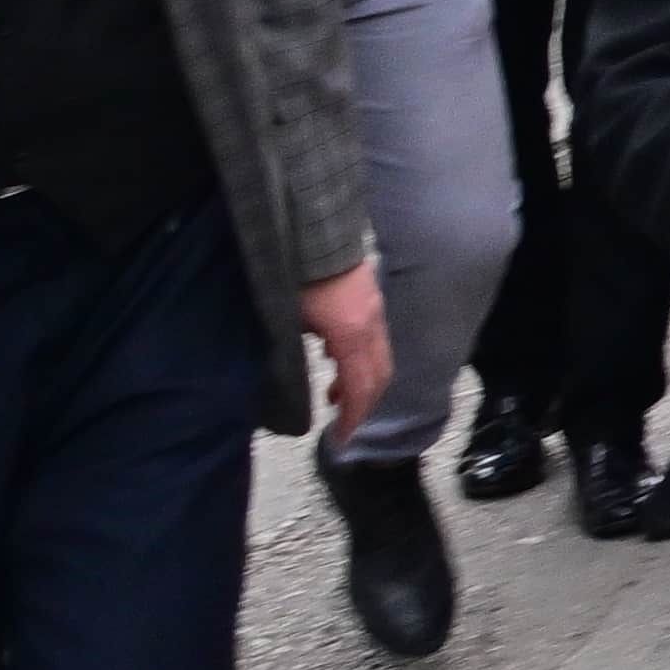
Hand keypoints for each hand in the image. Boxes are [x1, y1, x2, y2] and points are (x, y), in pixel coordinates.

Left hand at [292, 264, 390, 433]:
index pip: (361, 388)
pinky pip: (374, 340)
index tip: (341, 440)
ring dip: (361, 382)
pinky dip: (361, 360)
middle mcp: (370, 326)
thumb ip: (297, 353)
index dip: (353, 418)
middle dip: (363, 405)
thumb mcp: (289, 321)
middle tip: (343, 424)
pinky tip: (335, 357)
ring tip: (334, 395)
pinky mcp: (370, 298)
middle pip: (379, 377)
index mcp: (351, 335)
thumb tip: (296, 380)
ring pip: (379, 358)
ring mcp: (374, 310)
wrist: (315, 229)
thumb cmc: (298, 275)